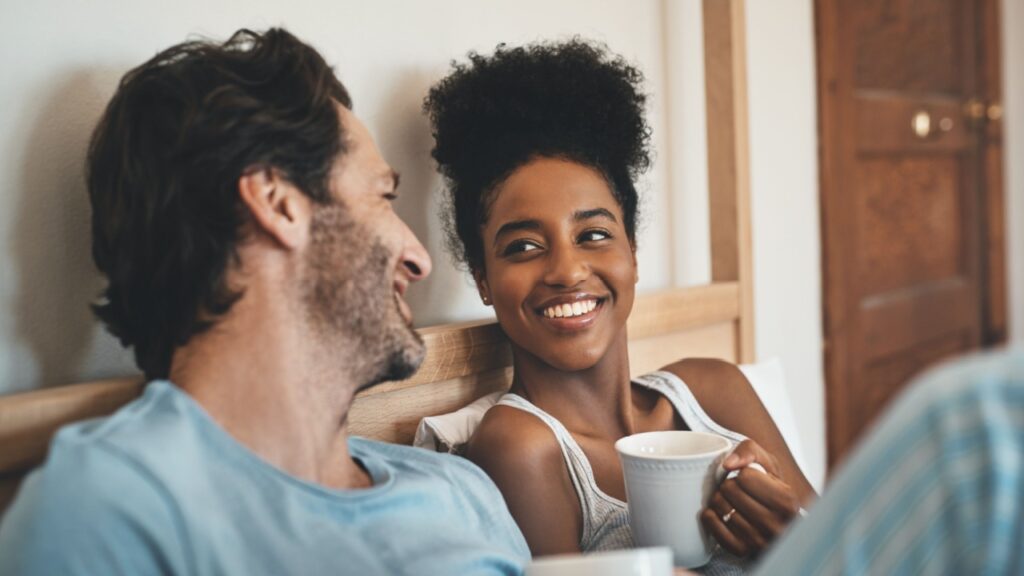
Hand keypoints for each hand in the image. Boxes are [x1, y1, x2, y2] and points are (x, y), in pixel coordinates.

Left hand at [700, 439, 800, 557]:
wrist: (773, 517)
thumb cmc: (769, 487)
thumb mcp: (767, 462)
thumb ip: (750, 451)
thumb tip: (729, 464)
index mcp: (788, 502)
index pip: (745, 477)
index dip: (742, 473)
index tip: (748, 479)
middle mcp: (777, 525)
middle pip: (730, 490)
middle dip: (729, 484)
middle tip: (737, 489)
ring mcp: (759, 541)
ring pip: (720, 506)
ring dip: (720, 499)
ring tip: (732, 501)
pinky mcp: (742, 550)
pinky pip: (713, 526)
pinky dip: (710, 515)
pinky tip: (719, 512)